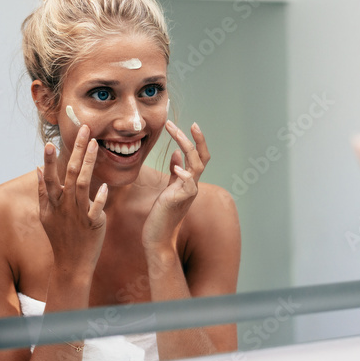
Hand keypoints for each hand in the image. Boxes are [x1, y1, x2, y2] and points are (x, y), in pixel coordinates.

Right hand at [37, 124, 108, 271]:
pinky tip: (104, 186)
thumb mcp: (45, 215)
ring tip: (95, 144)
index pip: (50, 176)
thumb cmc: (60, 237)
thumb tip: (38, 168)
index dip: (50, 160)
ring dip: (89, 163)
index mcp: (53, 202)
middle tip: (84, 129)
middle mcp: (64, 205)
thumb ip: (42, 191)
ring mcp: (78, 214)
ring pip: (82, 184)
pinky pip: (96, 208)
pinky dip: (99, 198)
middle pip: (70, 172)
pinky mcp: (93, 223)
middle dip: (77, 149)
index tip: (51, 142)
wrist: (71, 263)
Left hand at [142, 120, 208, 249]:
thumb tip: (176, 154)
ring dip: (187, 146)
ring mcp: (188, 192)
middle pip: (201, 156)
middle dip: (193, 138)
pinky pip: (189, 184)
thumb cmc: (162, 214)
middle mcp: (192, 184)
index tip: (190, 124)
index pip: (199, 156)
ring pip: (197, 165)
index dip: (197, 140)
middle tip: (181, 123)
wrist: (158, 236)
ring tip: (175, 133)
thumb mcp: (169, 188)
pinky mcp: (180, 200)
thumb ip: (175, 172)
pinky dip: (185, 173)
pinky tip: (177, 166)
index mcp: (190, 180)